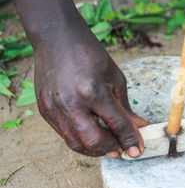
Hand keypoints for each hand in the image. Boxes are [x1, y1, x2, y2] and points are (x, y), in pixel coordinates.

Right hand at [33, 22, 148, 157]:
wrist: (56, 38)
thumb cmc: (90, 54)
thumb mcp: (115, 78)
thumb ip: (125, 107)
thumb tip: (138, 126)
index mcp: (93, 92)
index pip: (117, 125)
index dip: (131, 140)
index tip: (138, 150)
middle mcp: (71, 103)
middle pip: (94, 142)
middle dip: (112, 149)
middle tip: (122, 149)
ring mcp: (54, 108)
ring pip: (76, 144)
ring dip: (95, 149)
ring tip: (108, 144)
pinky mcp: (44, 110)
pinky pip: (64, 134)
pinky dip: (80, 139)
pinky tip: (91, 133)